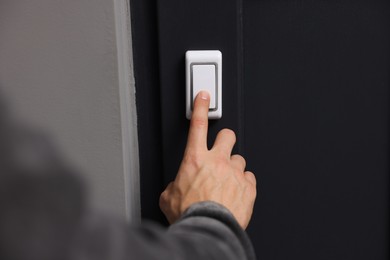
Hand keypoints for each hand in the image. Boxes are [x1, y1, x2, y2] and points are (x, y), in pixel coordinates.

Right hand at [159, 91, 256, 228]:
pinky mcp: (248, 187)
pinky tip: (236, 193)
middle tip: (221, 149)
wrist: (209, 229)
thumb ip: (173, 187)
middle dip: (225, 139)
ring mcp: (235, 173)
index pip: (198, 124)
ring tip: (226, 182)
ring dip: (234, 167)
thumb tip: (175, 189)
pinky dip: (243, 183)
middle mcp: (218, 161)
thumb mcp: (169, 198)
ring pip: (240, 159)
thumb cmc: (190, 214)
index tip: (203, 96)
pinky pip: (249, 177)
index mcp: (195, 159)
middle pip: (228, 135)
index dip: (200, 106)